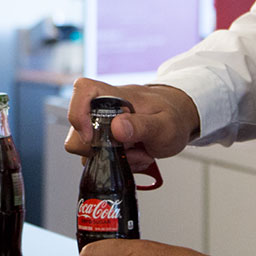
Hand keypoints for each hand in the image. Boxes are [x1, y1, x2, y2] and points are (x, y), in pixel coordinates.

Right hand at [63, 77, 199, 171]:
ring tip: (140, 152)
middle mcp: (102, 110)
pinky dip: (118, 164)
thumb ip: (142, 126)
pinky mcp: (105, 143)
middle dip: (103, 151)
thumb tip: (117, 128)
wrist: (179, 119)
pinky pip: (100, 160)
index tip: (91, 136)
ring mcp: (102, 128)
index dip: (78, 112)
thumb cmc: (172, 115)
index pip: (82, 90)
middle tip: (131, 149)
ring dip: (114, 160)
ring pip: (88, 152)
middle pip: (77, 132)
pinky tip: (137, 156)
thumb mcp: (165, 124)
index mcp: (113, 96)